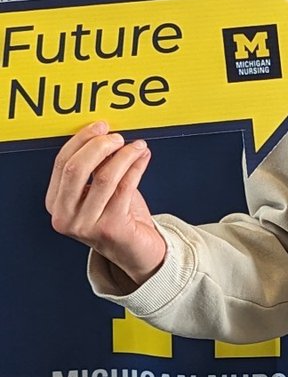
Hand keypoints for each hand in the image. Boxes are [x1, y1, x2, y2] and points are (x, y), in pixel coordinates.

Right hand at [46, 121, 166, 285]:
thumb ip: (96, 166)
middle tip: (118, 137)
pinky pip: (125, 188)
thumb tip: (106, 134)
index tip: (101, 126)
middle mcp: (65, 217)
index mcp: (55, 204)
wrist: (135, 250)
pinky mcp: (110, 229)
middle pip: (76, 168)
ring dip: (124, 155)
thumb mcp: (98, 190)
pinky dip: (136, 167)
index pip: (62, 163)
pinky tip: (143, 158)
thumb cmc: (117, 216)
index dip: (82, 140)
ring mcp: (86, 225)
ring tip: (138, 146)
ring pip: (105, 177)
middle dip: (99, 145)